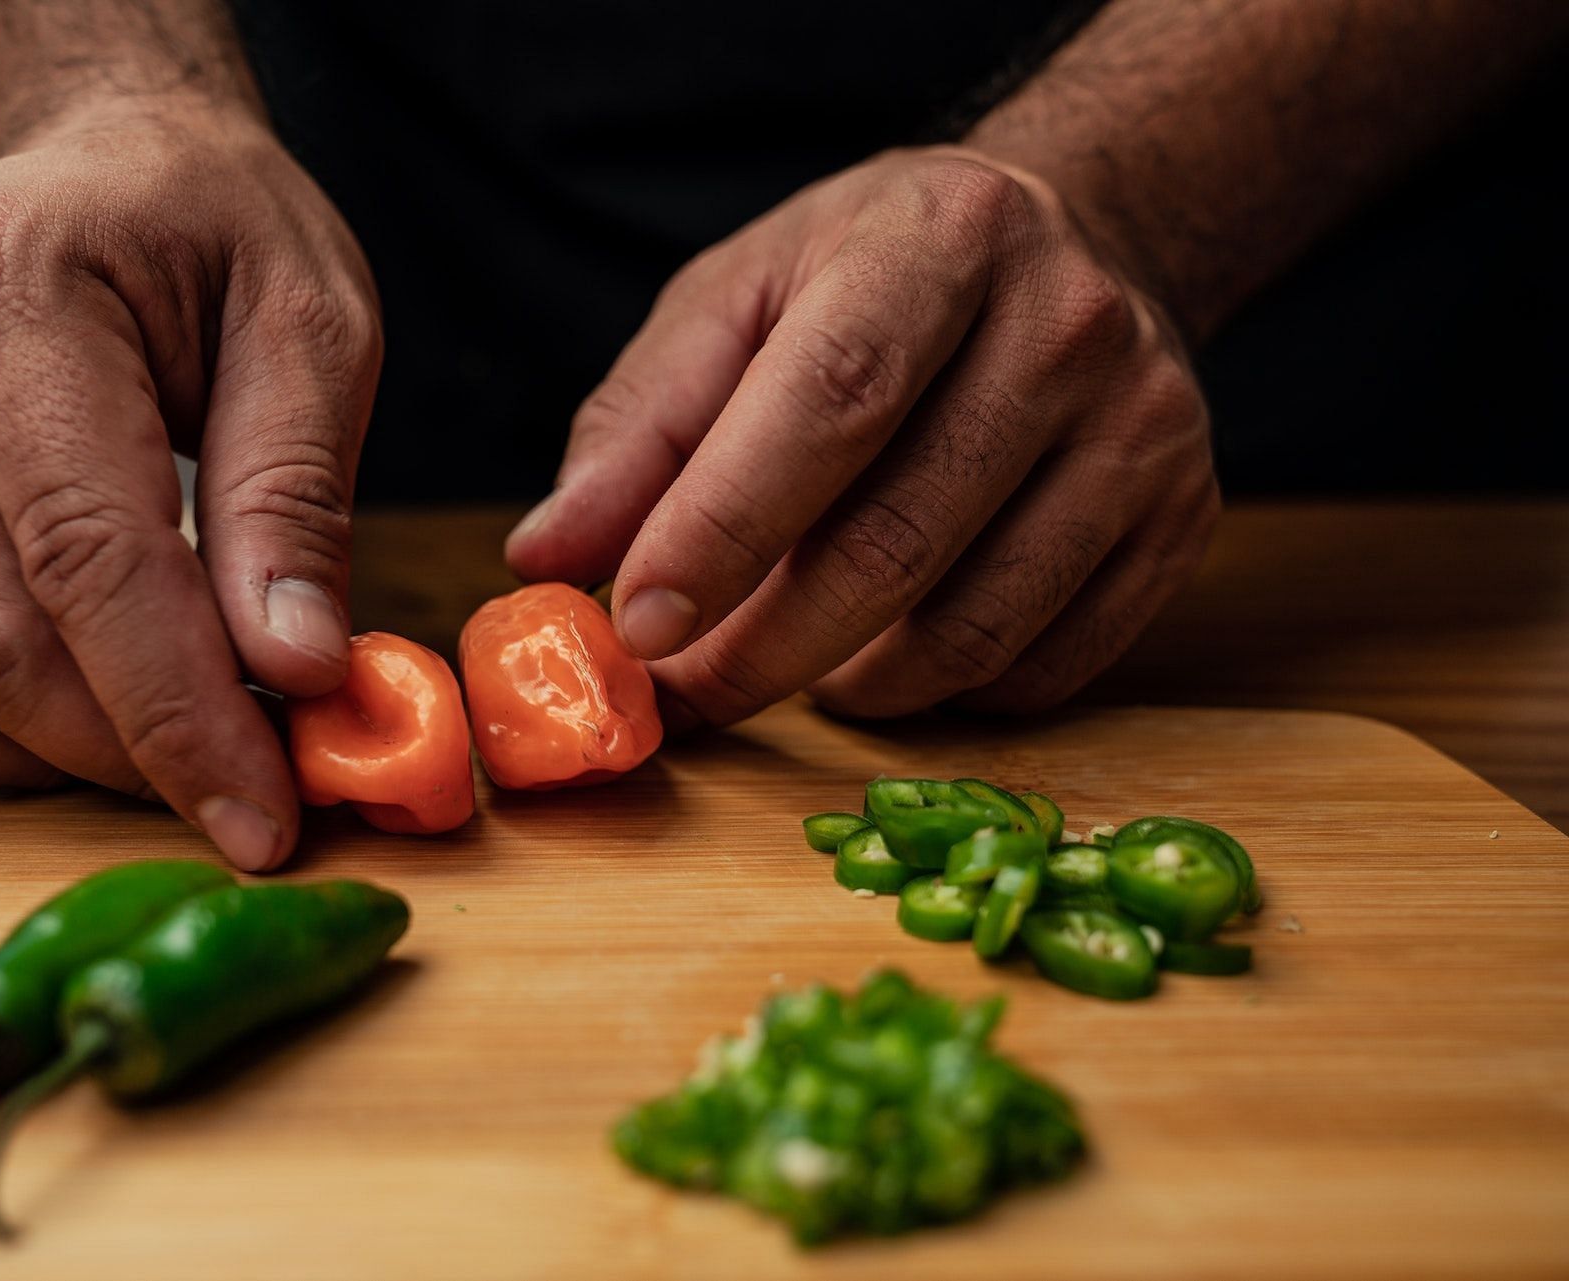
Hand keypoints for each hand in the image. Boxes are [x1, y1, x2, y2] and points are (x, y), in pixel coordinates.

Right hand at [0, 98, 381, 869]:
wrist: (101, 171)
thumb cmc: (212, 234)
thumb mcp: (312, 324)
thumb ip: (295, 496)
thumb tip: (294, 669)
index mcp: (6, 291)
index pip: (87, 556)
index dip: (178, 714)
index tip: (262, 814)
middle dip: (117, 755)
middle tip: (235, 781)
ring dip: (21, 761)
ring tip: (147, 739)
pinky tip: (29, 714)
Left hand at [505, 146, 1217, 725]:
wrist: (1077, 250)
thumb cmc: (875, 281)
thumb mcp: (740, 302)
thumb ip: (640, 425)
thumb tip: (549, 557)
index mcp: (939, 239)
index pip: (828, 405)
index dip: (723, 530)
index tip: (637, 626)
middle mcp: (1066, 326)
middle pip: (897, 539)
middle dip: (763, 649)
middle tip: (684, 693)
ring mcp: (1146, 429)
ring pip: (974, 626)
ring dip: (850, 687)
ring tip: (786, 665)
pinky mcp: (1186, 518)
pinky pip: (1047, 665)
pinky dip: (946, 695)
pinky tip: (891, 656)